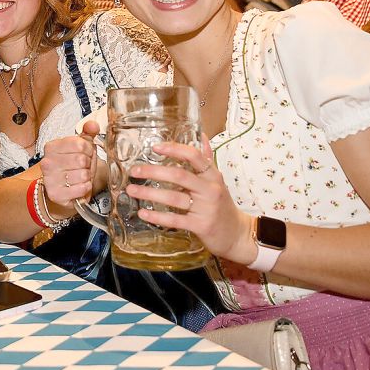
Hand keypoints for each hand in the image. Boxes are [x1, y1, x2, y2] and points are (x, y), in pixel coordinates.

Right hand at [41, 119, 99, 206]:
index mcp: (52, 147)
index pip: (80, 144)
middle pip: (82, 160)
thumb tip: (93, 125)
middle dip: (88, 165)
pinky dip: (85, 188)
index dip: (88, 150)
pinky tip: (79, 187)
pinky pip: (82, 188)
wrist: (64, 189)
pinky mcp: (56, 194)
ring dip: (87, 178)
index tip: (85, 154)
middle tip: (83, 168)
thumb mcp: (81, 147)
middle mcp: (47, 162)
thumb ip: (88, 133)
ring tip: (80, 178)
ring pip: (83, 175)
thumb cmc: (73, 166)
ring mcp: (50, 179)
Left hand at [124, 134, 254, 261]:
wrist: (237, 234)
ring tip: (131, 190)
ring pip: (173, 198)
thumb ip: (207, 160)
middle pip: (179, 175)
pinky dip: (157, 217)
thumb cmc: (222, 205)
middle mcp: (210, 190)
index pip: (194, 156)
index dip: (174, 149)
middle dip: (153, 171)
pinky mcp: (201, 226)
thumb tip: (201, 135)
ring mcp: (206, 209)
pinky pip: (175, 220)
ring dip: (149, 194)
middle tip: (134, 171)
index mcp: (213, 176)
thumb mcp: (217, 181)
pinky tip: (143, 214)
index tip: (155, 147)